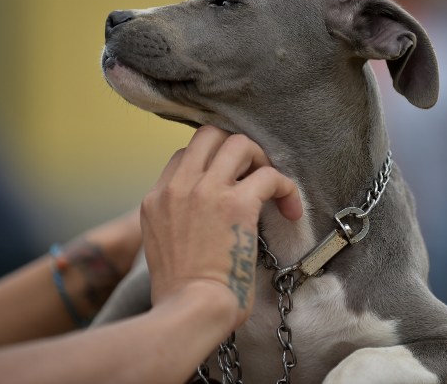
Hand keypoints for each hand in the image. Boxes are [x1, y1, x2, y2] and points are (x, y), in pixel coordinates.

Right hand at [141, 126, 301, 327]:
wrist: (189, 312)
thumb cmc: (181, 295)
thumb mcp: (160, 247)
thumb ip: (175, 222)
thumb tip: (201, 218)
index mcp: (156, 199)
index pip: (185, 156)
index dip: (212, 162)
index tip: (231, 182)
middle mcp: (178, 188)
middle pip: (209, 135)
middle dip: (236, 148)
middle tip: (253, 174)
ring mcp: (206, 192)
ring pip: (239, 144)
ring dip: (261, 160)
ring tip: (272, 188)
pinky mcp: (236, 204)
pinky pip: (270, 175)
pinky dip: (286, 188)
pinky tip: (290, 210)